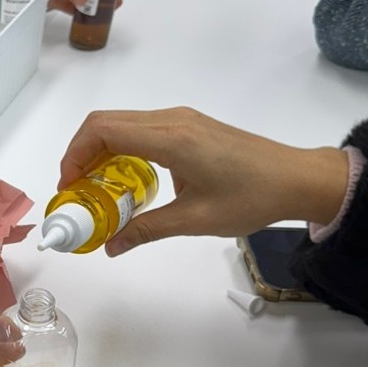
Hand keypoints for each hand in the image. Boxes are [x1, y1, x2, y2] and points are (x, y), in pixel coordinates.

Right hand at [58, 108, 349, 256]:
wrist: (297, 179)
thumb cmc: (250, 198)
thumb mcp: (194, 220)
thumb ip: (146, 230)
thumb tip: (110, 247)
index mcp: (170, 138)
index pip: (103, 131)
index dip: (75, 155)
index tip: (69, 187)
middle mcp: (171, 120)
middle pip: (105, 121)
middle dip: (81, 153)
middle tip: (76, 190)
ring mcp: (180, 119)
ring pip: (121, 123)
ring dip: (100, 150)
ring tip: (96, 188)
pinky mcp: (189, 125)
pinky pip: (140, 129)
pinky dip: (120, 148)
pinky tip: (125, 180)